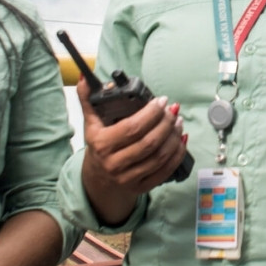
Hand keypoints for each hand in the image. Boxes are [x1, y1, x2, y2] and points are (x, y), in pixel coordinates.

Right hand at [80, 94, 188, 224]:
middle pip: (149, 142)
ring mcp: (128, 178)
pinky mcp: (141, 187)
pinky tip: (182, 140)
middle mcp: (114, 163)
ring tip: (178, 121)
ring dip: (174, 137)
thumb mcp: (90, 123)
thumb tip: (84, 79)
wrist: (98, 179)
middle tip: (173, 110)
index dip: (151, 113)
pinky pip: (165, 171)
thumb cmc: (98, 146)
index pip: (132, 127)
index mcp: (101, 145)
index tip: (162, 101)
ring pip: (159, 157)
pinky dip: (177, 154)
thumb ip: (88, 99)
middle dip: (166, 123)